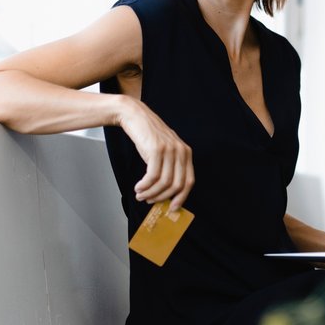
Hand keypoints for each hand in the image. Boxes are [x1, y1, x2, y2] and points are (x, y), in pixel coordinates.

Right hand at [117, 97, 194, 212]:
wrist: (135, 117)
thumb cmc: (148, 137)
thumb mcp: (164, 151)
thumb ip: (169, 168)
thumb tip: (166, 194)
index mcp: (186, 153)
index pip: (189, 181)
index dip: (181, 197)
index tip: (172, 208)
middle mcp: (181, 151)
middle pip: (177, 185)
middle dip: (162, 197)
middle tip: (149, 201)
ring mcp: (169, 150)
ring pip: (163, 182)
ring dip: (150, 193)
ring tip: (140, 194)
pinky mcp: (156, 150)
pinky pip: (152, 176)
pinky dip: (145, 186)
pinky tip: (138, 187)